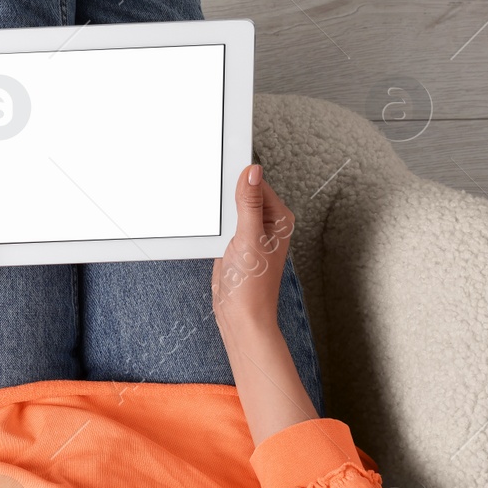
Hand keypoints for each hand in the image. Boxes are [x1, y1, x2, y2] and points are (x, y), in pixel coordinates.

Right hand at [211, 163, 294, 339]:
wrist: (239, 315)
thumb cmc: (253, 285)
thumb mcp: (249, 238)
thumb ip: (249, 203)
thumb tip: (252, 172)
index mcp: (278, 218)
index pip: (257, 184)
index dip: (238, 179)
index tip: (221, 174)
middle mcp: (266, 223)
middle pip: (241, 193)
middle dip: (225, 196)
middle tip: (215, 205)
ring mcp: (249, 233)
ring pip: (229, 208)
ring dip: (217, 211)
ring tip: (213, 225)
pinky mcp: (234, 243)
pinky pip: (221, 223)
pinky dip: (213, 224)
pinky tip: (209, 231)